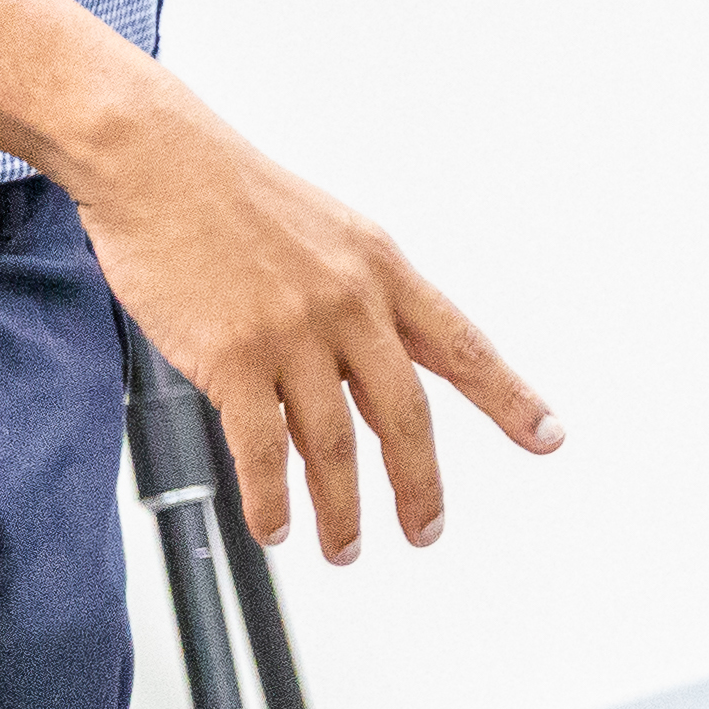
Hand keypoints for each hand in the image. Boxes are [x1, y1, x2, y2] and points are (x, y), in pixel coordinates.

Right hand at [66, 79, 556, 562]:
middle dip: (422, 485)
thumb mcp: (330, 234)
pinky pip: (263, 447)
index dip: (510, 397)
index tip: (548, 437)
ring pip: (336, 443)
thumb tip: (374, 368)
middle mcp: (351, 301)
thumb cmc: (235, 197)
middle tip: (427, 529)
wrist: (160, 161)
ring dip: (343, 509)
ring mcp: (292, 330)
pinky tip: (277, 525)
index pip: (465, 345)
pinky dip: (273, 498)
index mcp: (384, 268)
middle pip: (406, 413)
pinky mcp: (231, 355)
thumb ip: (359, 301)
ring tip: (345, 546)